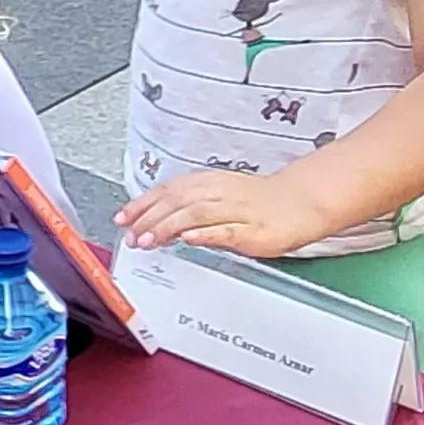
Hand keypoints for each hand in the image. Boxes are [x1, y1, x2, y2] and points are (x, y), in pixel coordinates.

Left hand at [116, 170, 338, 258]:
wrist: (301, 201)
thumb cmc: (261, 201)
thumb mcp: (220, 197)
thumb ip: (191, 207)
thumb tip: (159, 220)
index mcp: (208, 183)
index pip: (168, 190)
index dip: (142, 203)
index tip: (122, 217)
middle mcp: (219, 193)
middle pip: (176, 202)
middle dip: (150, 219)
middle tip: (131, 235)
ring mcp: (235, 211)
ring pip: (195, 214)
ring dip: (168, 227)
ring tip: (149, 241)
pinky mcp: (252, 229)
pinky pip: (225, 231)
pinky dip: (205, 234)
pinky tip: (189, 240)